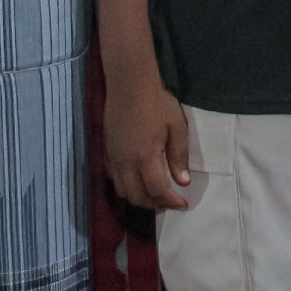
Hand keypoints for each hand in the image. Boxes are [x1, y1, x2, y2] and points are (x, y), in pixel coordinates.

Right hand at [104, 70, 190, 209]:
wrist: (129, 85)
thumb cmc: (157, 103)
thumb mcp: (176, 126)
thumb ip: (179, 156)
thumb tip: (183, 181)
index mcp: (145, 157)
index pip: (157, 190)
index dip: (171, 202)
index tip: (183, 205)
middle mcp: (126, 162)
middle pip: (137, 197)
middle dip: (155, 205)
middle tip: (170, 202)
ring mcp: (113, 158)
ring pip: (123, 191)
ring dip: (140, 198)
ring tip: (155, 195)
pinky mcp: (107, 152)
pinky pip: (114, 179)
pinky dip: (127, 187)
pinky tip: (138, 181)